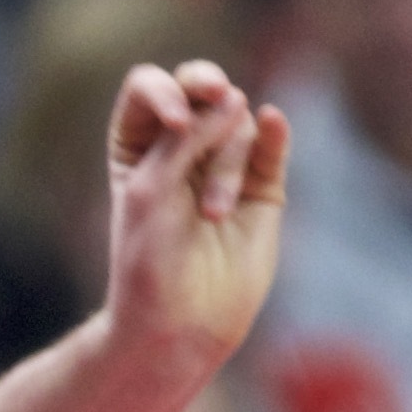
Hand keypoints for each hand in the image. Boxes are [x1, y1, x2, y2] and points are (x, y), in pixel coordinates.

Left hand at [102, 60, 288, 367]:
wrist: (180, 323)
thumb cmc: (150, 260)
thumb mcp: (153, 188)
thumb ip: (187, 137)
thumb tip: (234, 97)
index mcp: (137, 146)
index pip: (149, 88)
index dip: (164, 90)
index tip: (175, 121)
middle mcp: (180, 149)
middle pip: (199, 90)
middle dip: (206, 87)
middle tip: (215, 94)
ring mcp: (223, 166)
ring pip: (236, 127)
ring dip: (226, 164)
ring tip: (214, 213)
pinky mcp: (263, 188)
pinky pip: (272, 146)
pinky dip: (274, 133)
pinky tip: (274, 121)